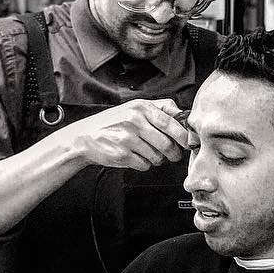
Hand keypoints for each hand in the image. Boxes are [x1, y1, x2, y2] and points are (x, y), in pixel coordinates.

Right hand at [66, 99, 188, 170]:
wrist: (85, 137)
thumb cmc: (114, 123)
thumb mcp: (134, 107)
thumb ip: (160, 109)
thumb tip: (184, 117)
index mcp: (141, 107)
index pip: (171, 122)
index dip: (183, 136)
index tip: (188, 143)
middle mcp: (134, 121)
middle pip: (167, 143)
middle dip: (174, 153)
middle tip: (174, 155)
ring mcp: (127, 138)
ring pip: (157, 157)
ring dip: (158, 160)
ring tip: (150, 154)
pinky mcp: (122, 154)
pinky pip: (145, 165)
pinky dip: (145, 165)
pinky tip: (137, 157)